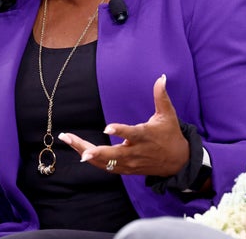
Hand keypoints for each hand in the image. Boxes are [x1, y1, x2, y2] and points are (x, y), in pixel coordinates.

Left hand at [58, 74, 188, 175]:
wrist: (178, 162)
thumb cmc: (170, 135)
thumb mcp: (168, 115)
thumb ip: (161, 96)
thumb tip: (161, 77)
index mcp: (145, 136)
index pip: (132, 134)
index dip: (120, 131)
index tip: (107, 128)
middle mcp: (136, 152)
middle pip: (113, 155)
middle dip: (95, 152)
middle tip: (79, 148)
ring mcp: (130, 163)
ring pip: (105, 162)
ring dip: (86, 153)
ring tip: (68, 139)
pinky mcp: (126, 169)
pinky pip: (106, 167)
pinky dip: (92, 160)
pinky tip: (77, 149)